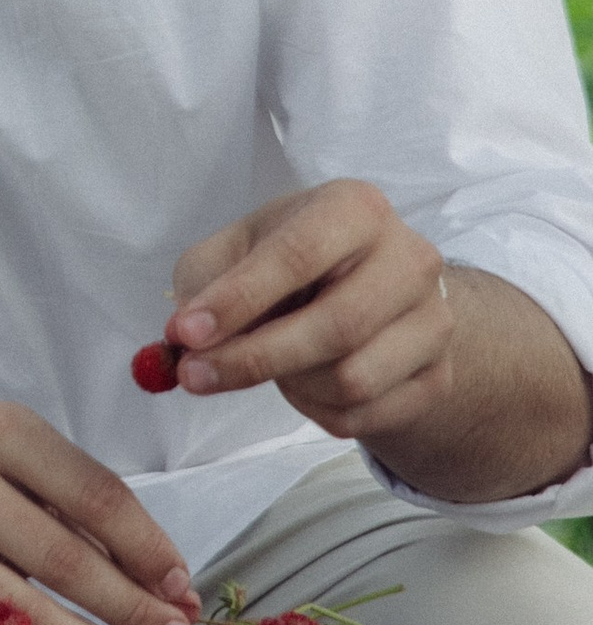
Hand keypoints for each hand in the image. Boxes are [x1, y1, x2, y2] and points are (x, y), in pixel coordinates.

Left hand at [167, 180, 452, 438]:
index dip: (237, 299)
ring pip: (352, 379)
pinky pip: (365, 416)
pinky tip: (305, 383)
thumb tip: (184, 341)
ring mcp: (434, 320)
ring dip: (292, 385)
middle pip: (336, 326)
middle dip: (254, 358)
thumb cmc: (291, 262)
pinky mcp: (439, 376)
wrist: (372, 293)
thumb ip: (204, 285)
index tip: (185, 334)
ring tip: (272, 363)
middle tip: (194, 376)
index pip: (297, 255)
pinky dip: (316, 412)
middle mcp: (409, 258)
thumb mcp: (238, 250)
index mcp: (355, 208)